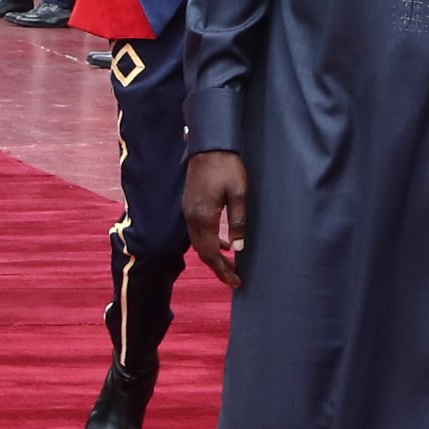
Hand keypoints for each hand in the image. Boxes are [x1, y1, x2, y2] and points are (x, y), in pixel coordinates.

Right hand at [184, 151, 247, 287]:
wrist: (209, 147)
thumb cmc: (227, 168)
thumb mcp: (239, 193)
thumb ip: (238, 221)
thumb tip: (238, 249)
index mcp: (203, 217)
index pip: (210, 253)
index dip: (222, 270)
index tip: (236, 281)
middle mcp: (192, 217)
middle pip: (202, 251)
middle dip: (218, 267)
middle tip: (235, 279)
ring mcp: (189, 211)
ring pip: (198, 243)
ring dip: (213, 256)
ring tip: (231, 266)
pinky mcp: (191, 205)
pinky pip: (198, 232)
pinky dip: (210, 243)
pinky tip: (224, 244)